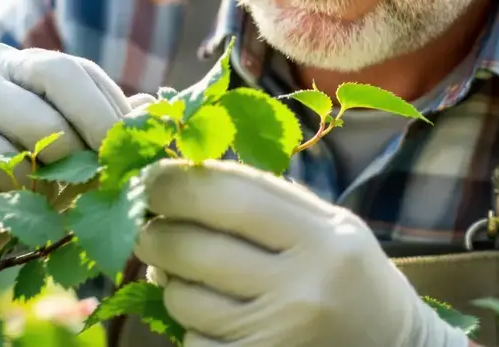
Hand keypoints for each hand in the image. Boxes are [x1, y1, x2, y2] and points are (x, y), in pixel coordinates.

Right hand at [0, 43, 153, 294]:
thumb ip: (104, 122)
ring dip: (31, 191)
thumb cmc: (25, 171)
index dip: (103, 115)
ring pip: (8, 160)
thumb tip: (156, 112)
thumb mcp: (67, 139)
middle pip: (41, 117)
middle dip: (72, 161)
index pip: (67, 72)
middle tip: (82, 185)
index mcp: (12, 60)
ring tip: (32, 197)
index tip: (128, 154)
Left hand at [135, 159, 471, 346]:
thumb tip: (180, 169)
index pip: (230, 196)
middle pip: (195, 247)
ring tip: (184, 271)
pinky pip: (192, 340)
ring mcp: (278, 335)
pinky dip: (190, 324)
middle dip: (156, 230)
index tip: (151, 176)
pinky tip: (210, 314)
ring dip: (169, 279)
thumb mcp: (330, 226)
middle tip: (146, 223)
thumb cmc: (352, 278)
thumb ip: (266, 197)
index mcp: (323, 238)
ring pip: (184, 296)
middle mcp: (302, 288)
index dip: (177, 182)